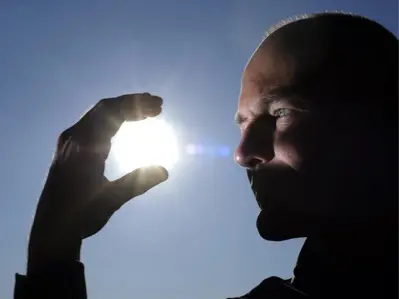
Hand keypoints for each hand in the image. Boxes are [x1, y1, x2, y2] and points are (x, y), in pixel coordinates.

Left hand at [27, 93, 167, 273]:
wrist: (51, 230)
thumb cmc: (80, 216)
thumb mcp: (111, 199)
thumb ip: (138, 182)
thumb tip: (165, 171)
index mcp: (84, 146)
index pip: (111, 113)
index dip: (136, 105)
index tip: (158, 107)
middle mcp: (74, 138)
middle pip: (105, 108)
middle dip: (132, 103)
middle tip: (157, 105)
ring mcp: (69, 142)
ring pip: (98, 115)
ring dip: (122, 110)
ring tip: (146, 113)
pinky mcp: (69, 150)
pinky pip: (92, 125)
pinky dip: (112, 120)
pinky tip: (124, 126)